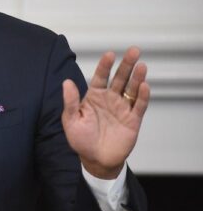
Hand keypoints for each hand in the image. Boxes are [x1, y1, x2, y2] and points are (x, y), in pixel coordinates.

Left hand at [61, 46, 149, 178]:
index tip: (110, 54)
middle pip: (120, 78)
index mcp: (94, 96)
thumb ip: (70, 102)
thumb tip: (66, 82)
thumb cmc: (80, 140)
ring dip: (137, 77)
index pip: (101, 77)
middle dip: (126, 65)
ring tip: (141, 65)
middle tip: (134, 50)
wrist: (95, 160)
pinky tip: (144, 86)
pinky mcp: (133, 120)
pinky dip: (142, 96)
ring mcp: (122, 108)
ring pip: (132, 89)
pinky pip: (139, 106)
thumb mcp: (70, 120)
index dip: (105, 66)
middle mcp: (110, 99)